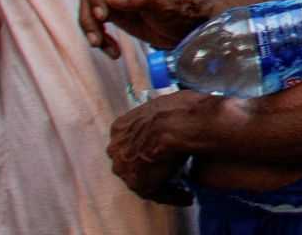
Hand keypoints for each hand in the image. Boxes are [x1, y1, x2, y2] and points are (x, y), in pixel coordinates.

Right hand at [80, 0, 213, 56]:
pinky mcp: (114, 14)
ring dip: (91, 30)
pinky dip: (99, 38)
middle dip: (89, 16)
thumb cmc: (180, 14)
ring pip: (89, 9)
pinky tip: (113, 51)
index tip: (102, 16)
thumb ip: (140, 0)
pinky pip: (96, 24)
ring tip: (104, 47)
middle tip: (97, 39)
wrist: (186, 29)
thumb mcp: (164, 8)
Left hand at [107, 90, 203, 204]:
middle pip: (132, 161)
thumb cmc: (177, 109)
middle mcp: (115, 148)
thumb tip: (173, 118)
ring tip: (182, 188)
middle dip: (149, 166)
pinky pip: (157, 193)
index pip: (131, 141)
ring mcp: (124, 168)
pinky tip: (186, 197)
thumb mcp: (166, 105)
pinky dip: (172, 196)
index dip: (147, 147)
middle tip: (171, 170)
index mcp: (119, 127)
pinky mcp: (138, 184)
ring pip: (143, 178)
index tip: (163, 151)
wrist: (177, 124)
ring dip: (161, 183)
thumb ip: (161, 116)